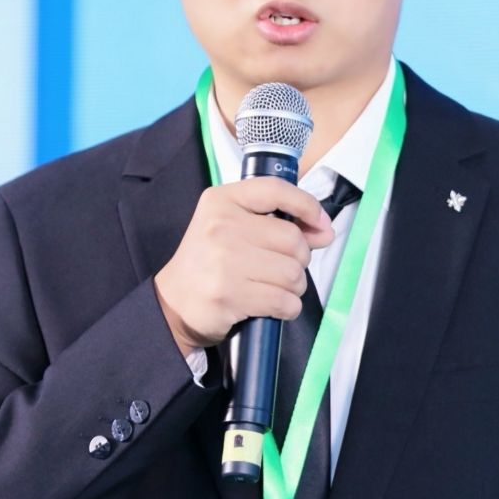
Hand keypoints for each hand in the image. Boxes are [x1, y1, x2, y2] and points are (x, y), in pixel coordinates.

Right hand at [152, 179, 335, 358]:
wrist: (173, 302)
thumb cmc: (209, 262)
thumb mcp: (233, 228)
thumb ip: (278, 224)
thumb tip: (325, 231)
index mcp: (222, 201)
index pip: (276, 190)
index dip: (307, 206)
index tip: (321, 225)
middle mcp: (222, 226)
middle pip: (293, 240)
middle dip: (298, 260)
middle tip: (280, 269)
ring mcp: (224, 261)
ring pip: (293, 274)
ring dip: (293, 287)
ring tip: (274, 288)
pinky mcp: (229, 295)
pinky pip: (284, 302)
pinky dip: (288, 308)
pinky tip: (273, 305)